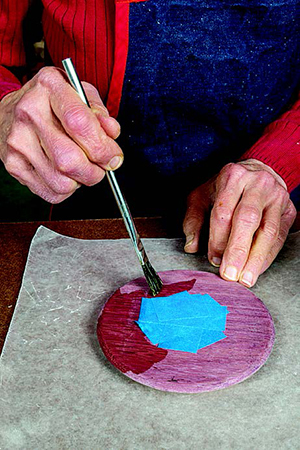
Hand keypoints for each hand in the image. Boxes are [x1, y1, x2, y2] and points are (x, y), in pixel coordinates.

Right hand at [0, 67, 122, 202]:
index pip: (80, 124)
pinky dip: (67, 189)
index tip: (114, 156)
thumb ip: (100, 112)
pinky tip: (64, 173)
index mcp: (49, 88)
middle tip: (101, 165)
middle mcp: (29, 113)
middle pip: (70, 160)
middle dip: (95, 171)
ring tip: (80, 166)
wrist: (10, 110)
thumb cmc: (50, 102)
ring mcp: (18, 141)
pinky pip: (52, 193)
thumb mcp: (79, 93)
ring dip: (81, 181)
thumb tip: (111, 133)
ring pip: (62, 182)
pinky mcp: (14, 165)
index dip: (104, 148)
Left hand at [183, 160, 296, 286]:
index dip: (217, 239)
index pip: (224, 212)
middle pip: (247, 219)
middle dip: (238, 250)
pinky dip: (268, 256)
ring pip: (268, 230)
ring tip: (246, 279)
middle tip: (230, 274)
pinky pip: (279, 236)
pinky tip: (257, 269)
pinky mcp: (288, 210)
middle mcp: (257, 183)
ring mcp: (276, 196)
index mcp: (232, 177)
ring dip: (256, 258)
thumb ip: (193, 220)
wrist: (257, 172)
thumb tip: (191, 246)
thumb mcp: (201, 196)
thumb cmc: (224, 188)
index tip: (213, 259)